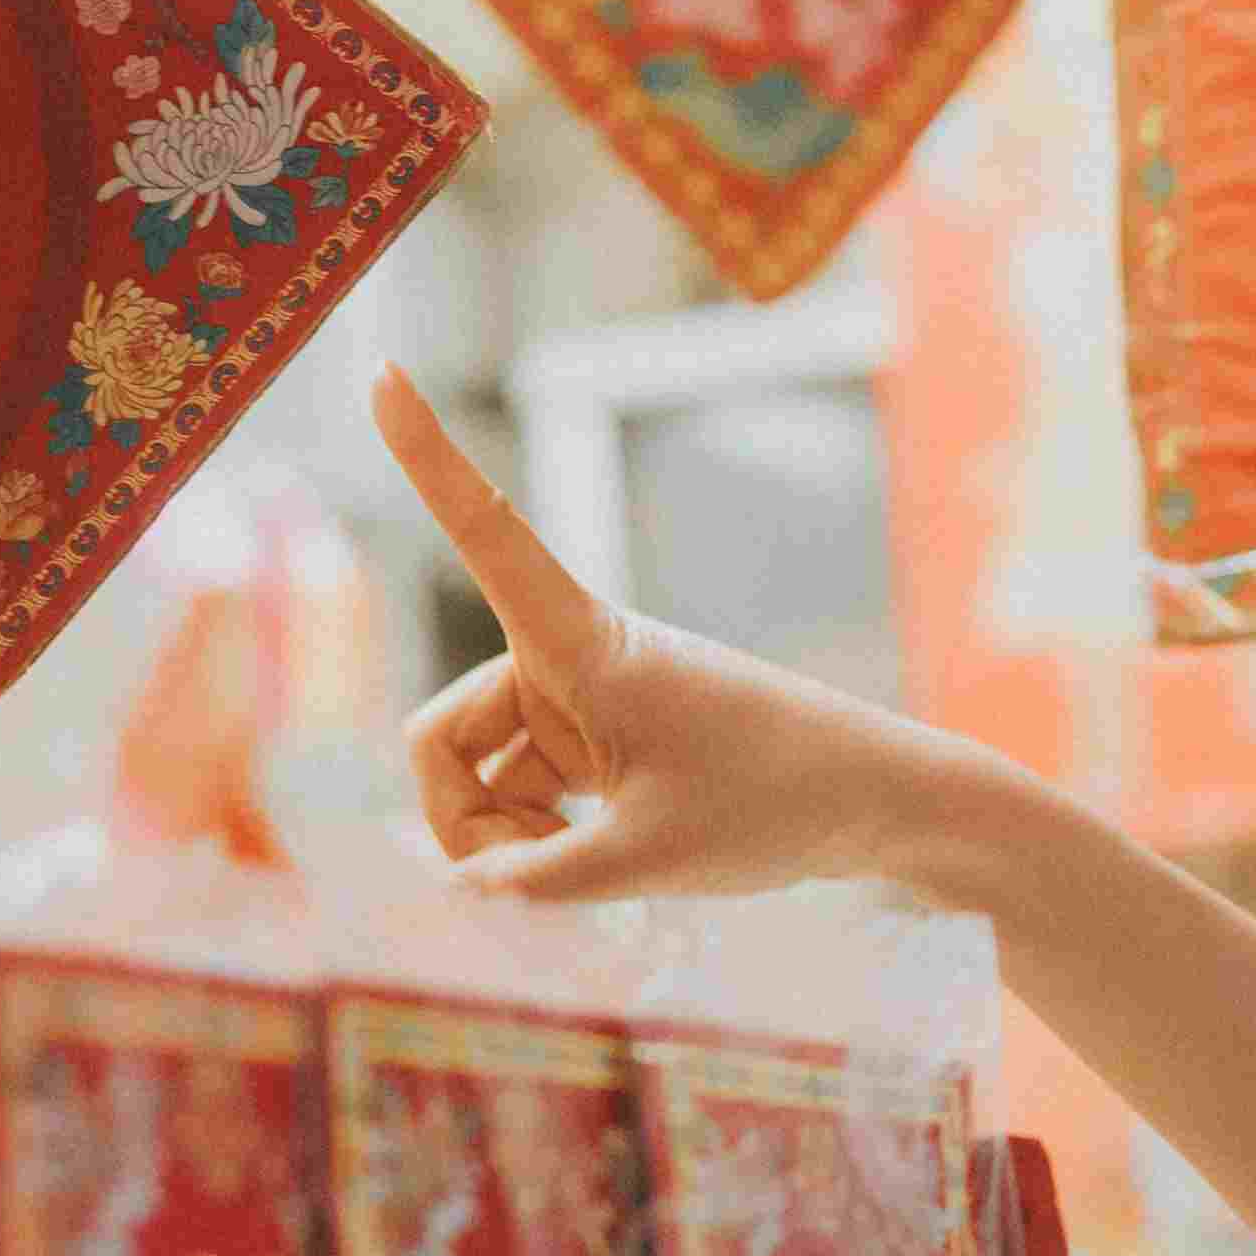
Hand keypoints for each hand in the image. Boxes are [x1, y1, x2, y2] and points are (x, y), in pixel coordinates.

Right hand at [368, 370, 995, 905]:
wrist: (873, 804)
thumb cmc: (774, 805)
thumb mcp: (647, 857)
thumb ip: (535, 879)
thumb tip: (461, 885)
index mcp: (584, 642)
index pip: (485, 530)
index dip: (426, 455)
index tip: (381, 370)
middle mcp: (568, 656)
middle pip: (442, 738)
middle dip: (462, 821)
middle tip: (522, 881)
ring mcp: (579, 703)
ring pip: (476, 777)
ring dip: (504, 841)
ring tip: (583, 875)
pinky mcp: (595, 742)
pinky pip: (517, 793)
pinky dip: (533, 842)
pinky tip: (587, 867)